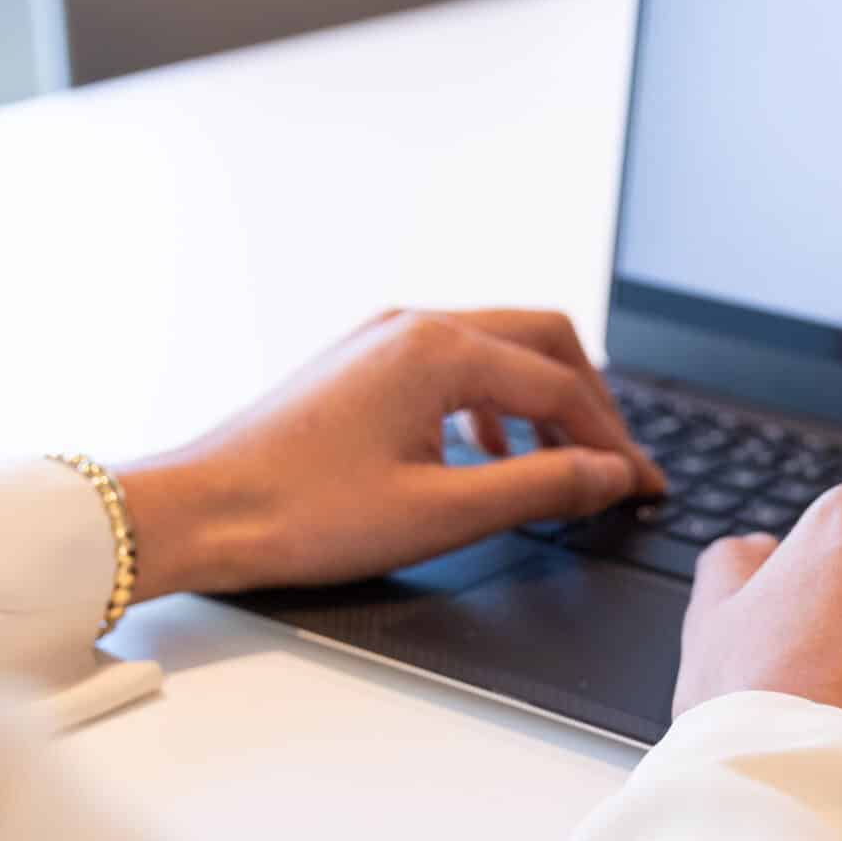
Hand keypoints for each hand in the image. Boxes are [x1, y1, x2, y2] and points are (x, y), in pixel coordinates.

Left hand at [117, 309, 664, 598]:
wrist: (197, 513)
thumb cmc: (301, 514)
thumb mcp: (442, 513)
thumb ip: (542, 488)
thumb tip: (611, 474)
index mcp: (440, 351)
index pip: (563, 387)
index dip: (615, 442)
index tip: (644, 487)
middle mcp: (416, 326)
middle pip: (545, 340)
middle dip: (592, 403)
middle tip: (616, 464)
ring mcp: (384, 338)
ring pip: (501, 347)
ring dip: (544, 400)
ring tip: (564, 464)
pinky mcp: (361, 362)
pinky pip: (456, 362)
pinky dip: (495, 402)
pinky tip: (489, 455)